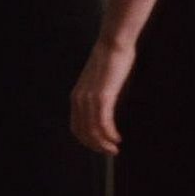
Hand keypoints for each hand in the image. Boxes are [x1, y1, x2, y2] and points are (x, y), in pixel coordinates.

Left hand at [69, 38, 134, 155]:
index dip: (88, 141)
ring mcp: (89, 99)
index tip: (100, 146)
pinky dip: (110, 135)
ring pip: (93, 132)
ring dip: (104, 144)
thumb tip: (107, 113)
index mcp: (76, 96)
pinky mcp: (102, 97)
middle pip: (83, 133)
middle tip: (110, 152)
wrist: (113, 43)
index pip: (76, 127)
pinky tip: (118, 138)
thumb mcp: (100, 83)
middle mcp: (79, 99)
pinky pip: (103, 124)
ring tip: (115, 149)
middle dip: (96, 146)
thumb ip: (99, 98)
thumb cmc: (111, 60)